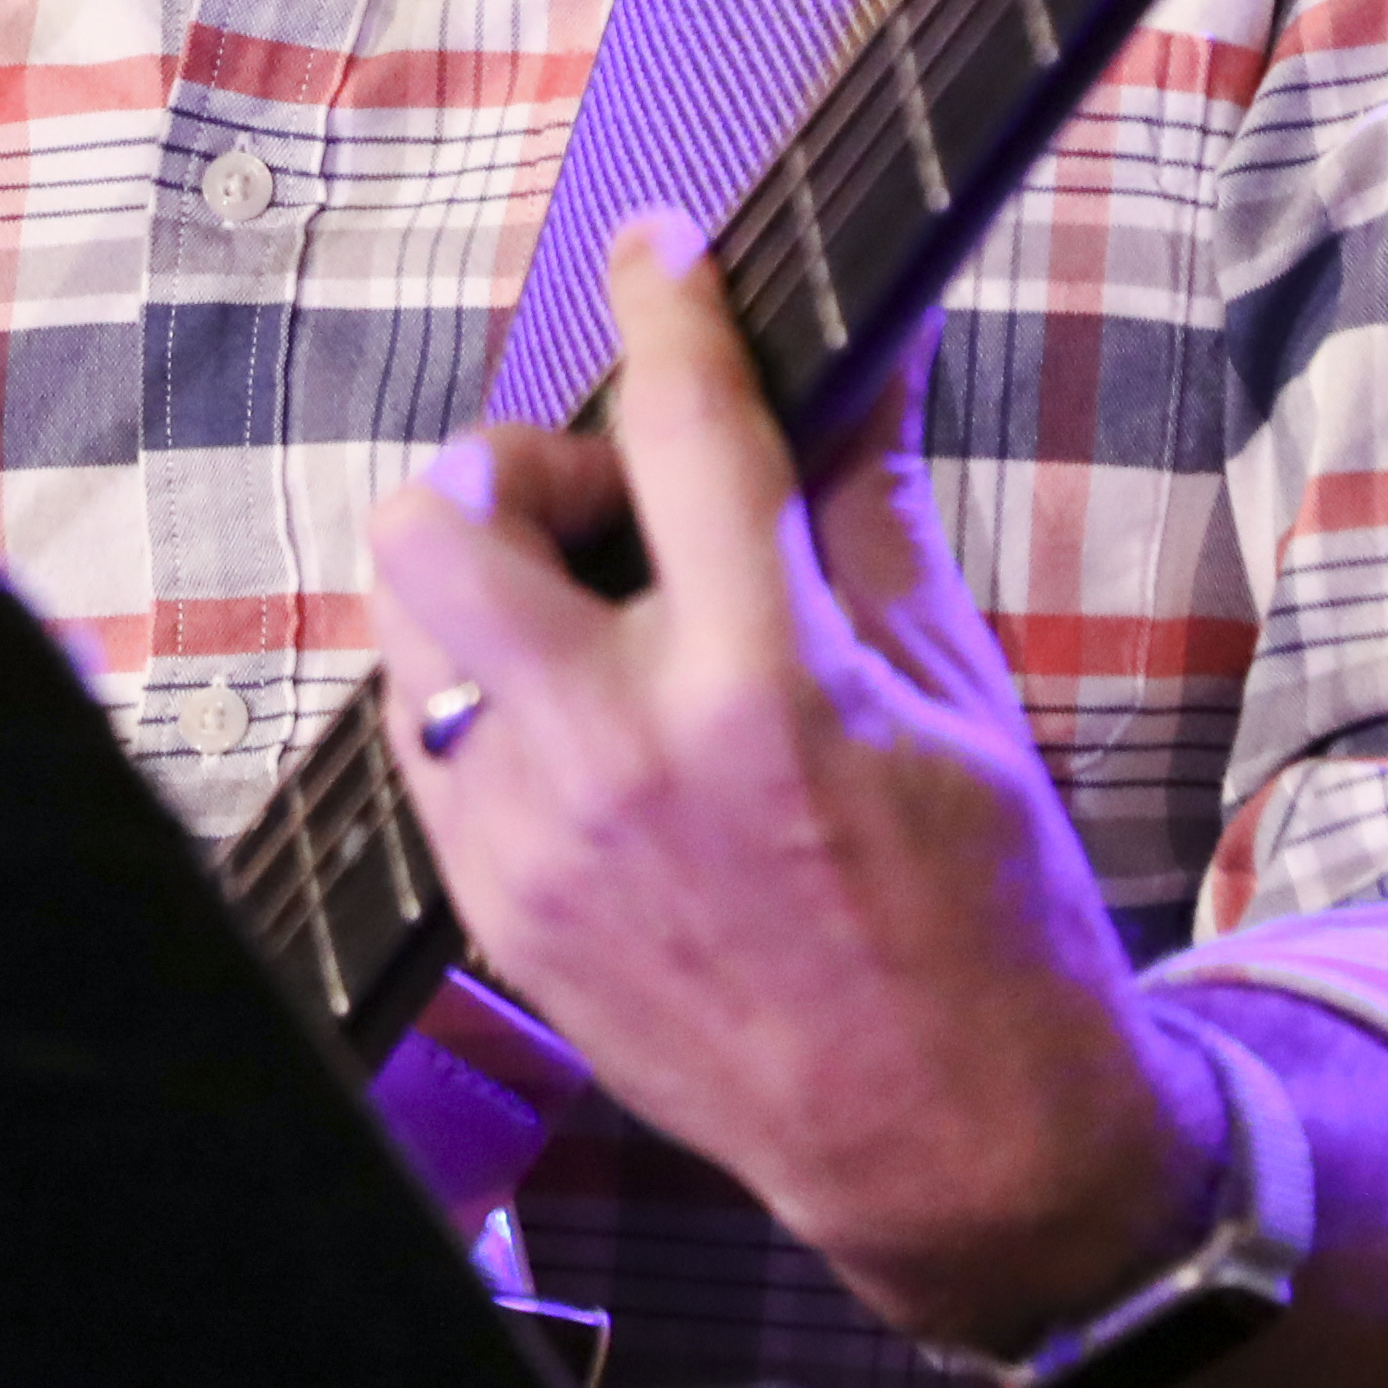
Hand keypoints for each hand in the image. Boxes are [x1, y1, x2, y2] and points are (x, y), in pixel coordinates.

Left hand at [360, 212, 1222, 1349]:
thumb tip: (857, 351)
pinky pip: (425, 736)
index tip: (655, 244)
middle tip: (618, 512)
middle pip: (443, 517)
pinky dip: (486, 692)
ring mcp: (534, 846)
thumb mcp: (952, 682)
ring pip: (405, 622)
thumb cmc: (982, 909)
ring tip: (599, 618)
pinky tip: (585, 717)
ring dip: (488, 581)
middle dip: (519, 474)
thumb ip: (864, 503)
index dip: (665, 303)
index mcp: (765, 683)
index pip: (681, 428)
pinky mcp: (493, 915)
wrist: (952, 1142)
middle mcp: (619, 757)